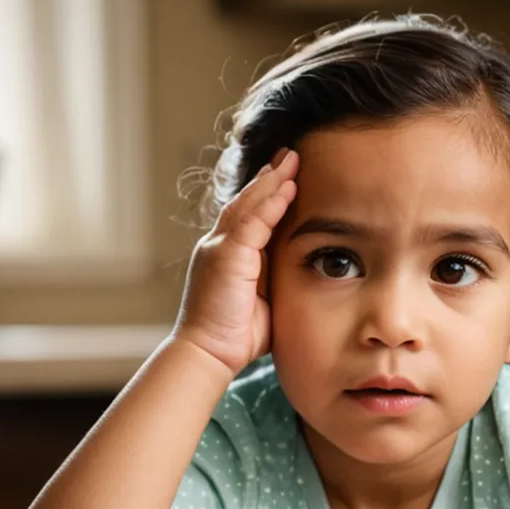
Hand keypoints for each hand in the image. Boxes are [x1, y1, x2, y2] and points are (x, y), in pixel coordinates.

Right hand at [173, 147, 297, 375]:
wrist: (207, 354)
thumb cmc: (234, 337)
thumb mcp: (261, 303)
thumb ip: (274, 283)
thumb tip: (301, 277)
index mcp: (228, 256)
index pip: (248, 216)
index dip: (267, 195)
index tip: (286, 176)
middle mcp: (218, 246)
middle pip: (246, 202)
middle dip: (269, 177)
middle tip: (290, 154)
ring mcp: (219, 249)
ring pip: (248, 206)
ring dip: (271, 181)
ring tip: (292, 160)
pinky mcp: (225, 257)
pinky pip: (250, 223)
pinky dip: (269, 204)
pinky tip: (286, 187)